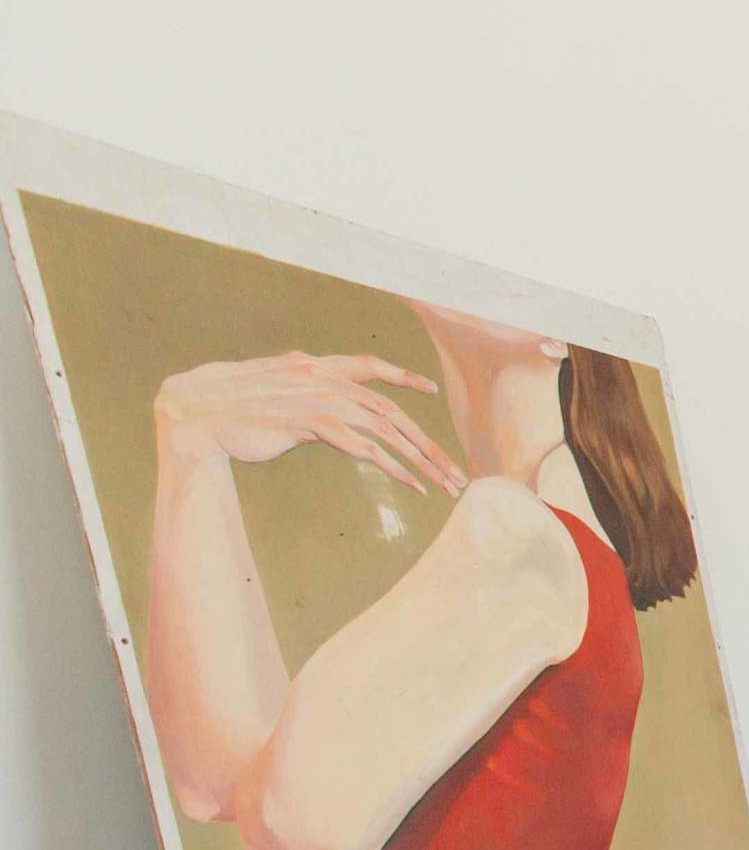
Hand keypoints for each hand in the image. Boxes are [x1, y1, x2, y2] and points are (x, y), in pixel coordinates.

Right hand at [152, 353, 464, 496]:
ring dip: (420, 459)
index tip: (428, 389)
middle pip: (390, 410)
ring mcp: (318, 400)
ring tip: (444, 483)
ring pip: (385, 430)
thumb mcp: (272, 389)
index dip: (400, 376)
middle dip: (427, 442)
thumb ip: (299, 388)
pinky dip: (392, 466)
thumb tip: (316, 394)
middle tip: (453, 470)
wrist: (193, 416)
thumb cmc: (228, 406)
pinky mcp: (310, 424)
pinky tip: (412, 484)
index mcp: (314, 366)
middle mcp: (323, 379)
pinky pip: (363, 447)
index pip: (368, 365)